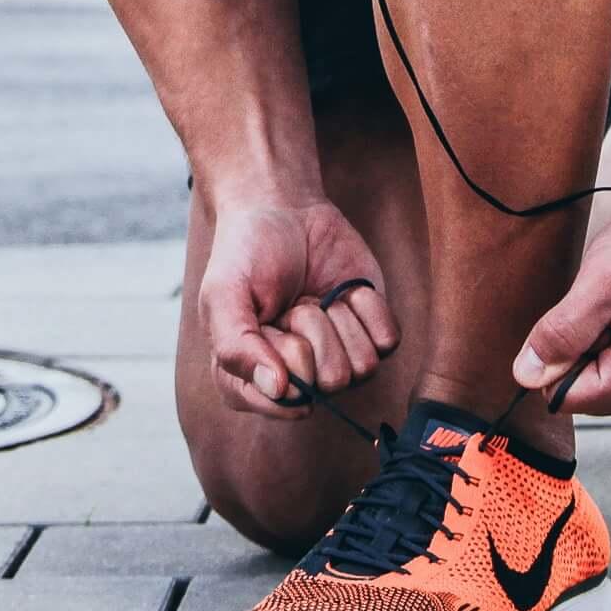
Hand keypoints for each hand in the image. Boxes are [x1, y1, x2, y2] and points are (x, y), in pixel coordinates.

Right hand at [196, 196, 399, 420]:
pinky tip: (343, 291)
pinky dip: (367, 308)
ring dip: (338, 319)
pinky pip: (387, 342)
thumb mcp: (223, 295)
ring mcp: (337, 357)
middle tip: (292, 302)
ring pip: (362, 369)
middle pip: (328, 383)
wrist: (283, 207)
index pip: (285, 402)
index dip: (283, 359)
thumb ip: (236, 347)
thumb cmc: (246, 252)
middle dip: (311, 330)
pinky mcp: (370, 334)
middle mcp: (298, 377)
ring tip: (315, 296)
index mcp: (251, 379)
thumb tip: (278, 391)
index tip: (269, 322)